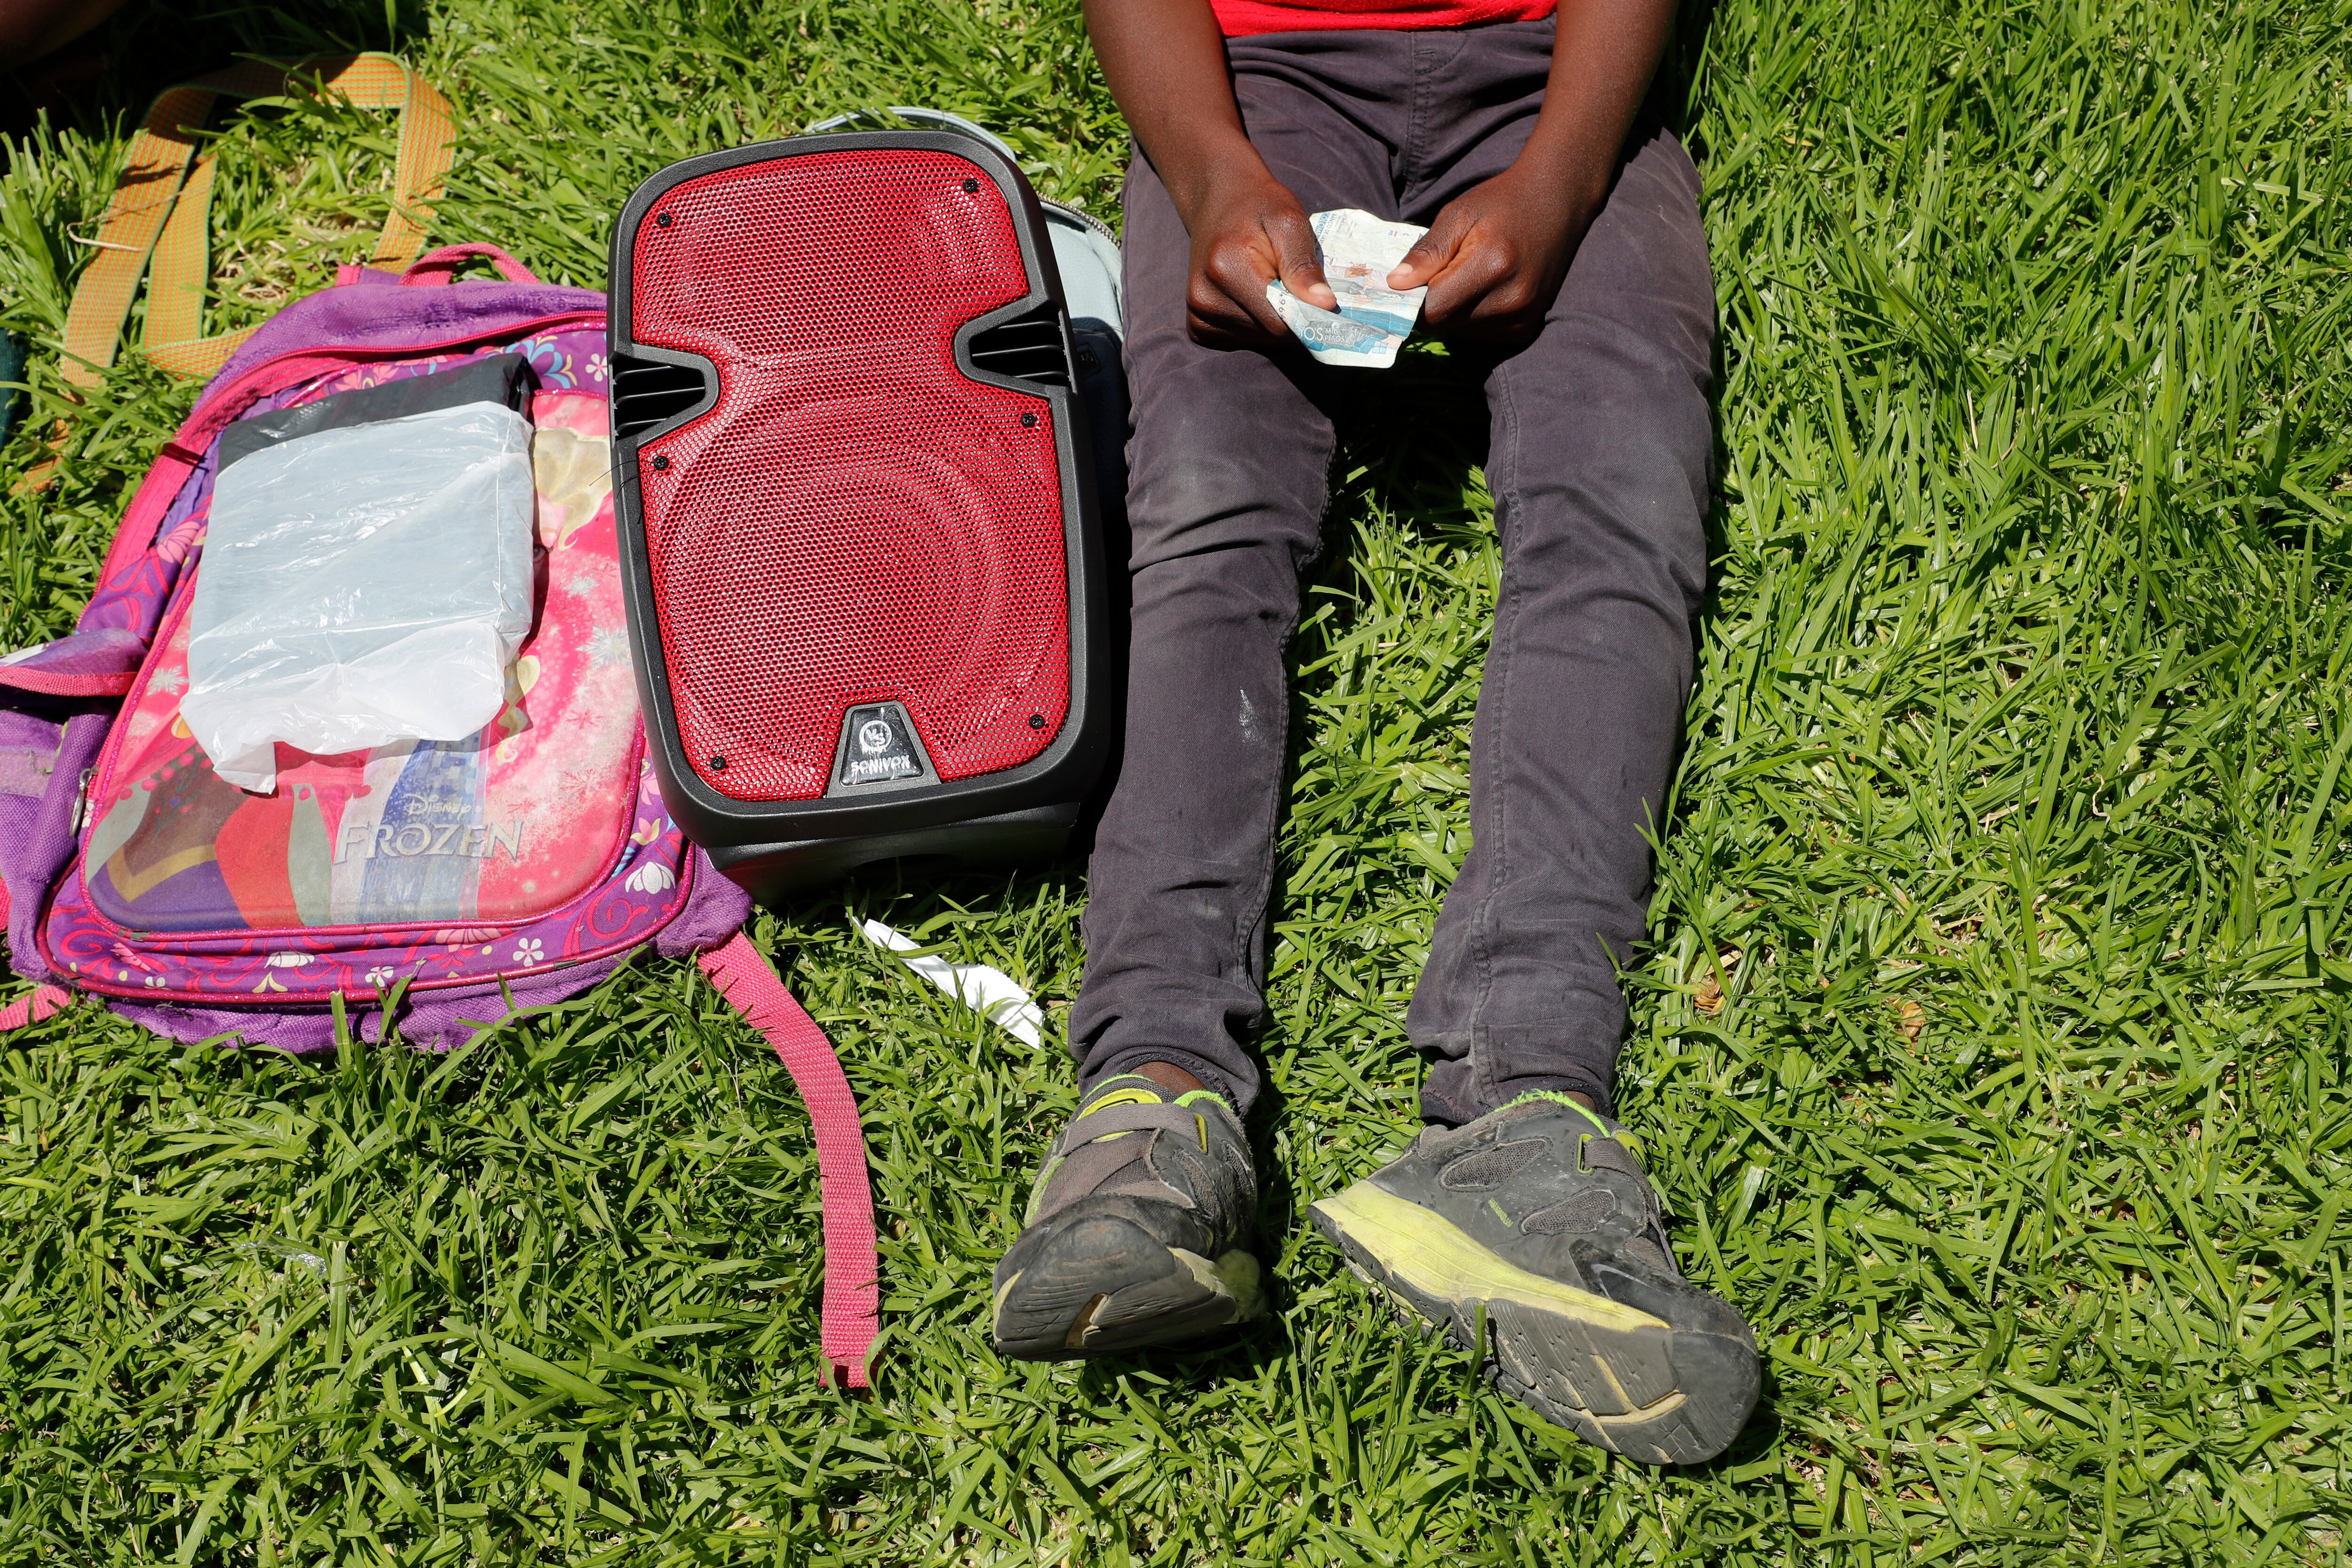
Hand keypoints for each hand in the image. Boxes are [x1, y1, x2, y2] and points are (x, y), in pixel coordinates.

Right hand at [1179, 166, 1336, 348]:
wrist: (1217, 199)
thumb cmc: (1259, 205)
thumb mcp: (1288, 220)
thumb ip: (1302, 263)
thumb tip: (1324, 304)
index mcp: (1226, 269)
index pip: (1280, 322)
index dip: (1305, 313)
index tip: (1316, 295)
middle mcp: (1204, 298)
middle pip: (1269, 334)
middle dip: (1289, 315)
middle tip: (1290, 282)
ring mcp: (1197, 314)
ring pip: (1256, 340)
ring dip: (1273, 320)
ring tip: (1269, 285)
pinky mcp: (1196, 326)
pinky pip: (1239, 341)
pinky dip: (1255, 325)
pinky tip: (1252, 296)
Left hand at [1386, 163, 1597, 344]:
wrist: (1557, 201)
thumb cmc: (1502, 202)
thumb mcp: (1458, 213)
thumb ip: (1428, 251)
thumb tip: (1395, 284)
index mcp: (1492, 266)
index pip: (1431, 310)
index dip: (1411, 301)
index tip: (1405, 284)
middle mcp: (1510, 300)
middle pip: (1444, 325)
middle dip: (1431, 305)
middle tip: (1440, 273)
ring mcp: (1522, 318)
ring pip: (1459, 334)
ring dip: (1451, 313)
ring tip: (1466, 277)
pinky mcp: (1526, 329)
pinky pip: (1479, 336)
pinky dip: (1470, 318)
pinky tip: (1482, 290)